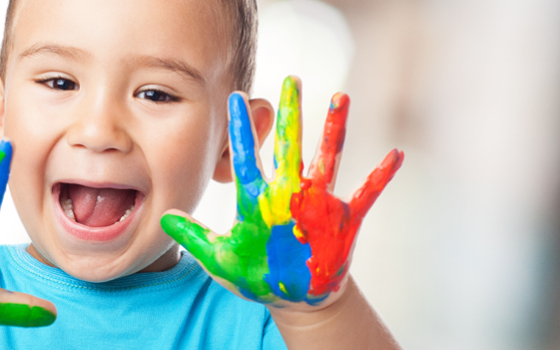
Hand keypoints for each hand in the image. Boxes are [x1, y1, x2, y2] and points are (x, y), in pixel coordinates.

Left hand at [161, 77, 402, 306]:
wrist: (297, 297)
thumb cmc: (258, 277)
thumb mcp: (221, 260)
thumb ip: (195, 239)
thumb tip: (165, 218)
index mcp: (259, 200)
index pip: (247, 158)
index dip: (242, 130)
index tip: (236, 99)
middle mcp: (289, 193)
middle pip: (289, 146)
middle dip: (290, 113)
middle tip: (290, 79)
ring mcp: (318, 203)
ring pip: (327, 158)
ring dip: (335, 130)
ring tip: (341, 98)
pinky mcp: (344, 219)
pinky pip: (366, 193)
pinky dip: (381, 176)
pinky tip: (395, 155)